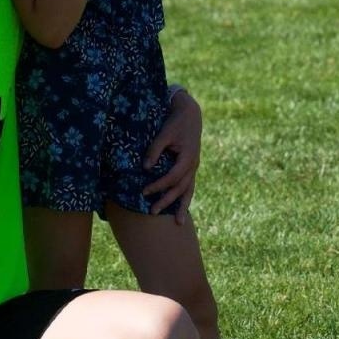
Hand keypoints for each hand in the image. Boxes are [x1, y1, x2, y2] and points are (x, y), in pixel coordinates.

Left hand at [142, 88, 200, 222]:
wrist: (190, 115)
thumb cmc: (176, 122)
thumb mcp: (164, 133)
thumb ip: (155, 150)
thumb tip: (145, 167)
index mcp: (188, 157)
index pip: (172, 177)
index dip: (158, 185)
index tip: (144, 191)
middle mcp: (193, 165)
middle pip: (180, 188)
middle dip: (167, 201)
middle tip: (152, 212)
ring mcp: (194, 167)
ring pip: (189, 190)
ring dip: (183, 206)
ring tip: (179, 223)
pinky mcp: (191, 167)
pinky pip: (189, 186)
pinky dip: (185, 198)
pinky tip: (181, 210)